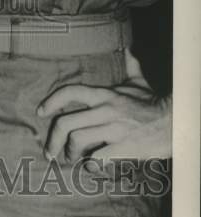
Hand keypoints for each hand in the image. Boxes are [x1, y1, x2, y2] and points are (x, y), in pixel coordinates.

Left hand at [37, 77, 171, 161]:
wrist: (175, 121)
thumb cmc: (154, 104)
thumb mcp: (139, 83)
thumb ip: (131, 67)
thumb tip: (129, 50)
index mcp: (105, 94)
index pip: (70, 92)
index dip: (51, 102)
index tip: (41, 112)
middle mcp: (105, 110)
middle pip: (66, 123)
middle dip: (53, 139)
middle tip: (50, 151)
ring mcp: (113, 129)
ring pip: (77, 140)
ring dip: (70, 153)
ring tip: (70, 158)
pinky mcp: (123, 146)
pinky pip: (97, 158)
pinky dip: (89, 164)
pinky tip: (90, 166)